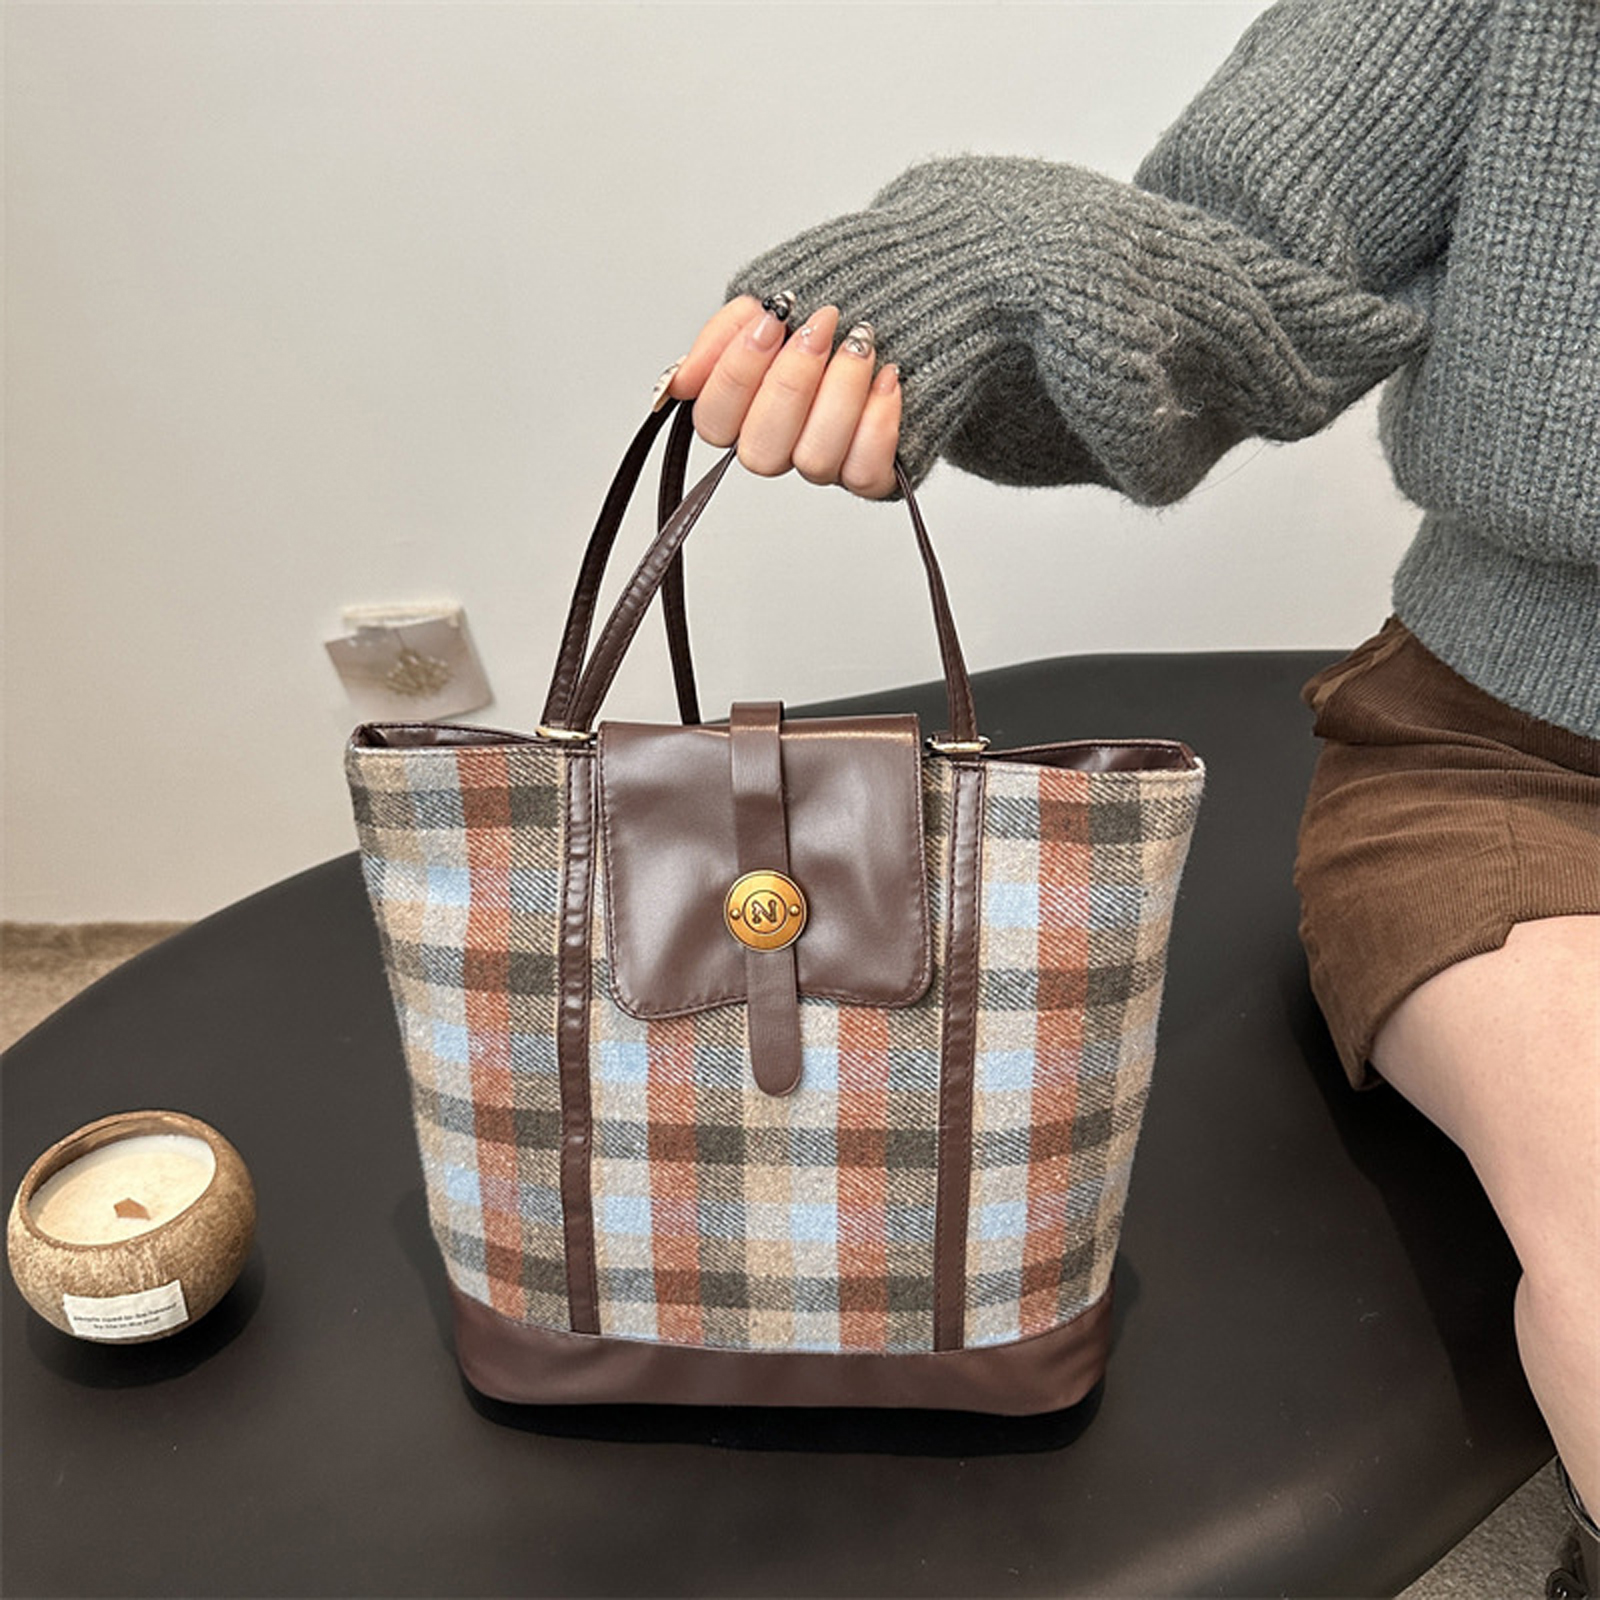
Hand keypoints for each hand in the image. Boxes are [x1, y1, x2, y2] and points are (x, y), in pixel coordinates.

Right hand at [662, 296, 901, 498]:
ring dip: (840, 394)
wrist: (895, 299)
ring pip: (813, 460)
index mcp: (740, 411)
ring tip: (861, 341)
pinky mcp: (867, 472)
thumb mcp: (766, 300)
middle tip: (821, 325)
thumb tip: (681, 381)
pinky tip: (886, 377)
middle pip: (760, 451)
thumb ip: (721, 336)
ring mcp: (821, 462)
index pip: (713, 421)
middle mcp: (777, 445)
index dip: (737, 374)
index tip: (770, 319)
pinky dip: (879, 421)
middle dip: (792, 382)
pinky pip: (865, 471)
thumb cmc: (828, 304)